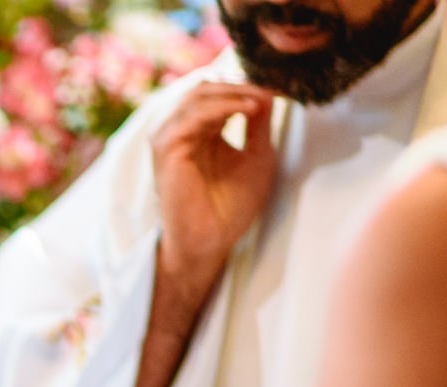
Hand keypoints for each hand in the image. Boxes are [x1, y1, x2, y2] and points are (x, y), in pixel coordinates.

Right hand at [151, 82, 277, 300]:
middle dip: (240, 86)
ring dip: (232, 92)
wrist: (210, 241)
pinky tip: (247, 110)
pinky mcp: (167, 151)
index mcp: (199, 134)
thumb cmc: (230, 208)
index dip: (247, 88)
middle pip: (205, 89)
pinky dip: (221, 107)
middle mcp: (181, 133)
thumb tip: (267, 93)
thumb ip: (258, 125)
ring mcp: (170, 140)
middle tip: (271, 91)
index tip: (279, 91)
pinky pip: (192, 116)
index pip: (217, 95)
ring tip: (261, 100)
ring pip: (197, 96)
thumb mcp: (256, 157)